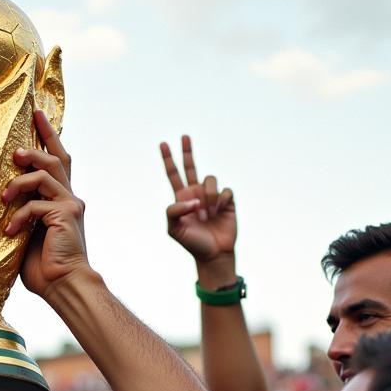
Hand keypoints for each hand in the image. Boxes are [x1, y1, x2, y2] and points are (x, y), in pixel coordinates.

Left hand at [5, 110, 88, 298]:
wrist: (63, 285)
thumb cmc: (42, 267)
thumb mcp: (26, 233)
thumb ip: (21, 212)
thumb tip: (0, 199)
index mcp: (61, 200)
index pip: (58, 160)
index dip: (49, 136)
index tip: (37, 114)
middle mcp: (70, 198)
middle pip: (56, 158)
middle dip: (37, 143)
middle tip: (17, 145)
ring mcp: (70, 205)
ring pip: (45, 174)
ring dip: (19, 180)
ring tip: (2, 196)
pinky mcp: (66, 214)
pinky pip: (36, 203)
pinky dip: (18, 216)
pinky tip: (9, 232)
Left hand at [160, 136, 236, 284]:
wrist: (213, 254)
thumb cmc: (192, 243)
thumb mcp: (173, 229)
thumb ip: (174, 210)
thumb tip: (193, 198)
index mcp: (182, 198)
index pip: (173, 175)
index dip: (168, 160)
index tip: (163, 144)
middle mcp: (196, 193)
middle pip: (191, 166)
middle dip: (187, 151)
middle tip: (184, 136)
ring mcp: (212, 196)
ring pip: (209, 179)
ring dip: (208, 195)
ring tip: (208, 212)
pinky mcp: (227, 201)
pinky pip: (224, 190)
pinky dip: (220, 200)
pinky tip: (219, 211)